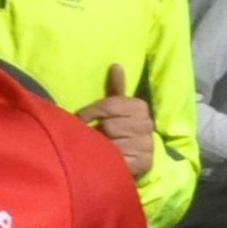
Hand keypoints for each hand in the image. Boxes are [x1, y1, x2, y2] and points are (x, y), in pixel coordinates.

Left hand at [83, 62, 156, 180]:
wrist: (138, 156)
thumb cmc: (121, 127)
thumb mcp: (118, 107)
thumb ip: (116, 88)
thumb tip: (116, 65)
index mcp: (140, 106)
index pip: (110, 105)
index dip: (90, 112)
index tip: (79, 118)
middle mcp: (147, 124)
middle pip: (109, 125)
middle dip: (97, 132)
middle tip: (94, 136)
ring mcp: (147, 144)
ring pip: (111, 143)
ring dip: (101, 147)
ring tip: (100, 147)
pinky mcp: (144, 162)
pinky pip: (118, 159)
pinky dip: (108, 160)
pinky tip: (107, 159)